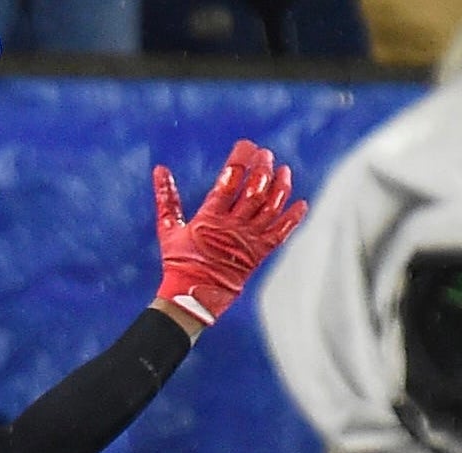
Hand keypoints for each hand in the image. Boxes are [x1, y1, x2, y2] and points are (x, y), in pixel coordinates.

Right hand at [153, 139, 306, 325]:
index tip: (246, 146)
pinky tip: (301, 203)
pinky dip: (293, 218)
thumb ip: (166, 198)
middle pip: (255, 190)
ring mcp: (248, 240)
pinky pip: (281, 233)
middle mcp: (232, 227)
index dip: (240, 160)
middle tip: (266, 154)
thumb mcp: (168, 228)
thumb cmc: (178, 262)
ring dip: (281, 186)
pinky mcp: (259, 254)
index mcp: (209, 218)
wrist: (192, 296)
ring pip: (271, 207)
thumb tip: (159, 170)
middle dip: (262, 167)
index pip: (230, 180)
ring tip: (284, 170)